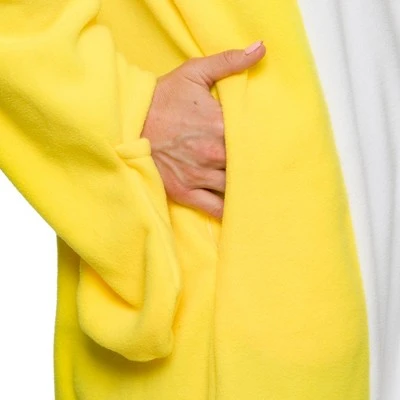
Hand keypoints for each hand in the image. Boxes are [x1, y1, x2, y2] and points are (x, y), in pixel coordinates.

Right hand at [141, 41, 265, 218]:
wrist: (128, 122)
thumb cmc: (162, 98)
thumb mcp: (194, 72)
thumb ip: (229, 62)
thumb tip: (261, 48)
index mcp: (219, 125)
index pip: (255, 138)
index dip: (266, 141)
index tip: (275, 142)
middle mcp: (213, 154)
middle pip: (249, 165)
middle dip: (259, 165)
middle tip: (272, 167)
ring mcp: (199, 175)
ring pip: (235, 188)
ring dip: (248, 187)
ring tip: (261, 186)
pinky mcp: (185, 192)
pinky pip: (215, 208)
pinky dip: (230, 210)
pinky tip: (240, 207)